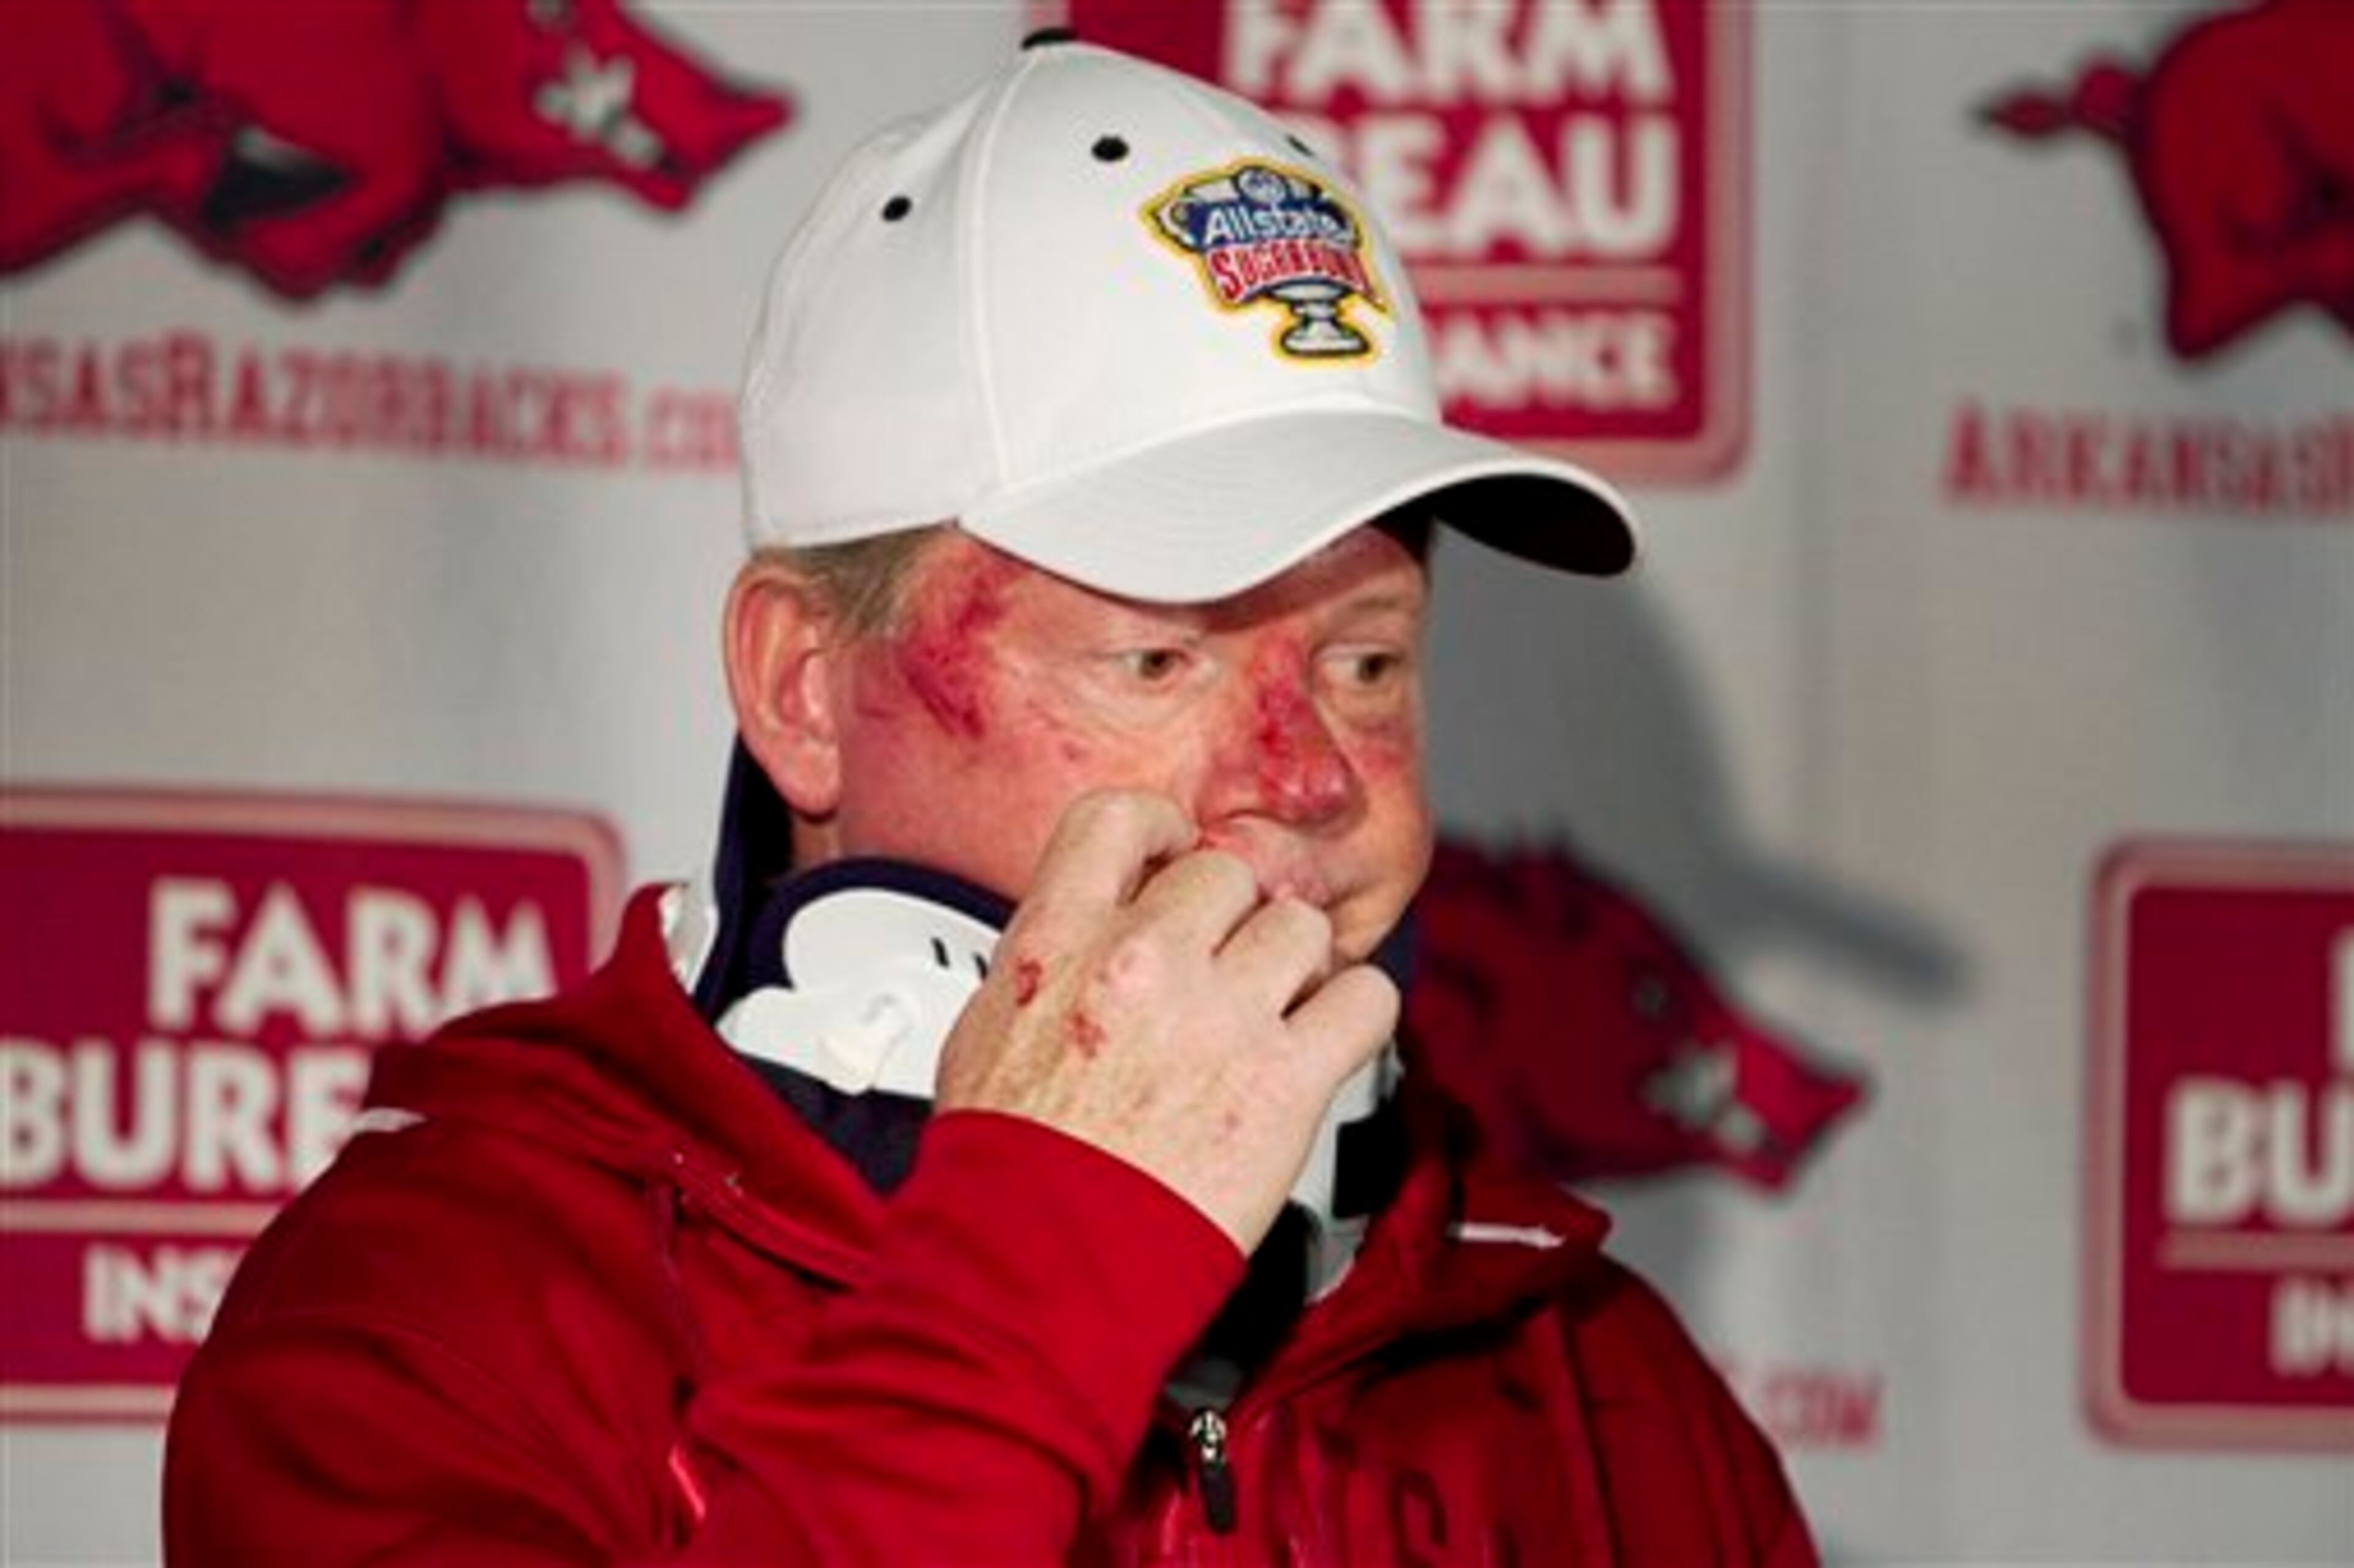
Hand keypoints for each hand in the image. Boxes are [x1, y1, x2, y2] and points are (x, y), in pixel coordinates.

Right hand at [934, 790, 1398, 1252]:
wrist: (1032, 1273)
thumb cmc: (1004, 1171)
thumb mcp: (985, 1032)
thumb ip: (1049, 963)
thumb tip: (1089, 933)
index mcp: (1057, 940)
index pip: (1123, 818)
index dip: (1164, 833)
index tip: (1177, 860)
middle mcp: (1142, 960)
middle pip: (1230, 873)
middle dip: (1234, 920)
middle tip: (1226, 971)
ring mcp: (1220, 1016)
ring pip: (1303, 926)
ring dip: (1296, 967)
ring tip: (1272, 1015)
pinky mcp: (1286, 1081)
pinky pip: (1366, 998)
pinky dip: (1355, 1015)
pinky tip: (1324, 1041)